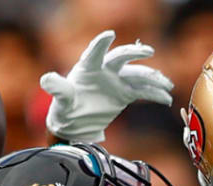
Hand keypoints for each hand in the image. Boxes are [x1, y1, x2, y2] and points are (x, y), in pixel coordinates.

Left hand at [40, 30, 172, 142]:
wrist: (76, 124)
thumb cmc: (65, 109)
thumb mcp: (61, 101)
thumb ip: (58, 88)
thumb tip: (46, 79)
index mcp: (88, 68)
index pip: (95, 52)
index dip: (101, 43)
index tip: (110, 34)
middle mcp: (104, 70)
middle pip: (121, 57)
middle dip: (134, 53)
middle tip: (148, 51)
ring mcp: (117, 81)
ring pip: (137, 75)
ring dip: (152, 77)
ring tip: (166, 84)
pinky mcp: (125, 94)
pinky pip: (143, 92)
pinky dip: (155, 94)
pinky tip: (166, 98)